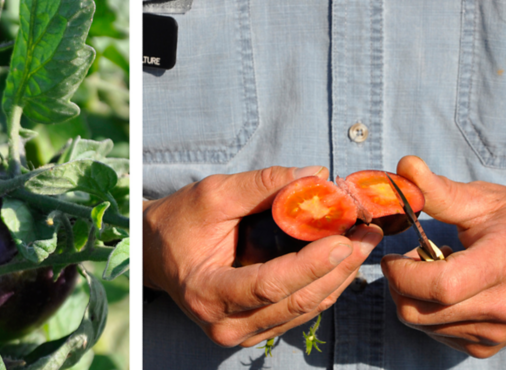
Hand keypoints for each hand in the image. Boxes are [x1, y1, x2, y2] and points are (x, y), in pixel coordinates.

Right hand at [143, 166, 382, 346]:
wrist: (154, 253)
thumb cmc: (178, 223)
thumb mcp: (213, 195)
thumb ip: (262, 185)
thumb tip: (317, 175)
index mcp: (208, 292)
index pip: (270, 284)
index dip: (312, 263)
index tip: (344, 238)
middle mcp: (225, 323)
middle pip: (298, 301)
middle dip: (340, 267)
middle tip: (369, 233)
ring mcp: (241, 332)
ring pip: (306, 309)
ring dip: (340, 275)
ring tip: (363, 240)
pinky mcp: (254, 329)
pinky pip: (300, 310)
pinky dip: (325, 283)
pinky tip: (341, 257)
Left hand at [382, 156, 505, 357]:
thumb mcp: (480, 201)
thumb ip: (439, 190)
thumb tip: (405, 165)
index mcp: (503, 264)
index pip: (439, 286)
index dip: (402, 272)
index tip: (391, 256)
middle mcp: (505, 305)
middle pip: (420, 311)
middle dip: (400, 284)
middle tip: (409, 260)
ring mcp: (500, 330)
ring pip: (424, 326)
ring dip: (414, 298)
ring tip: (435, 269)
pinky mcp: (491, 344)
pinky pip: (439, 336)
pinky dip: (430, 314)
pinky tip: (448, 290)